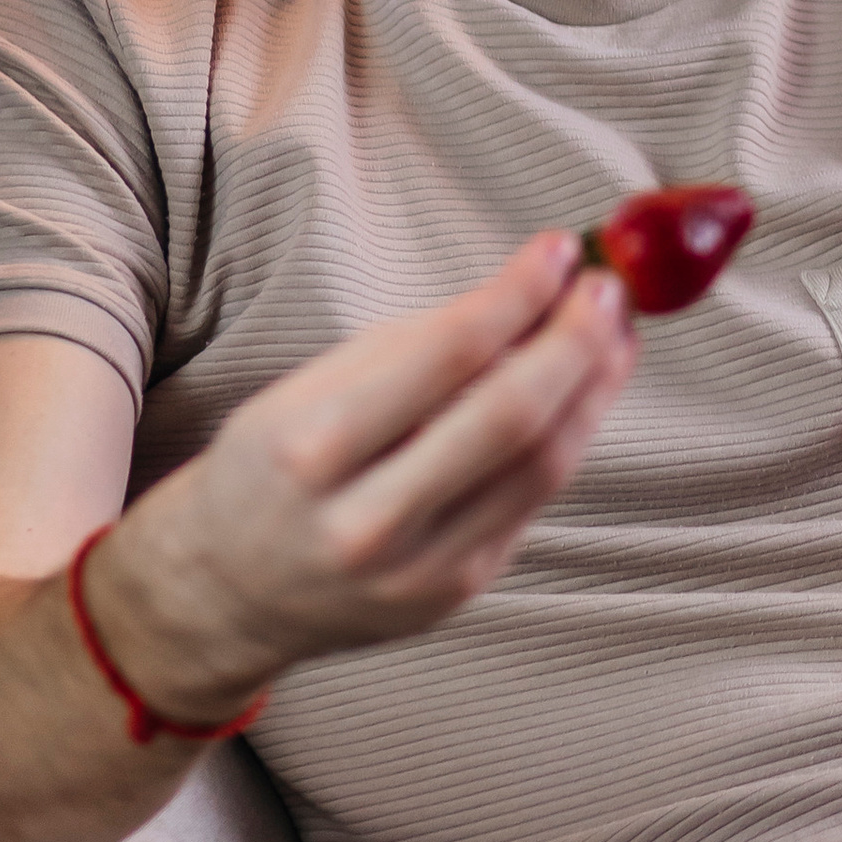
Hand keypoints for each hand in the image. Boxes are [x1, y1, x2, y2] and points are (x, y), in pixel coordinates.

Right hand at [87, 231, 632, 720]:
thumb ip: (419, 343)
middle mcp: (367, 521)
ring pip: (540, 467)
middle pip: (509, 418)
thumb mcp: (311, 387)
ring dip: (592, 388)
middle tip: (609, 287)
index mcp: (314, 448)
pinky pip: (531, 502)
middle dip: (575, 341)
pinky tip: (584, 390)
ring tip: (615, 331)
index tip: (558, 248)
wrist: (227, 589)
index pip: (446, 356)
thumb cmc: (273, 465)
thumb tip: (530, 289)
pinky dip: (569, 437)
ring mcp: (417, 571)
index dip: (517, 294)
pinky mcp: (454, 593)